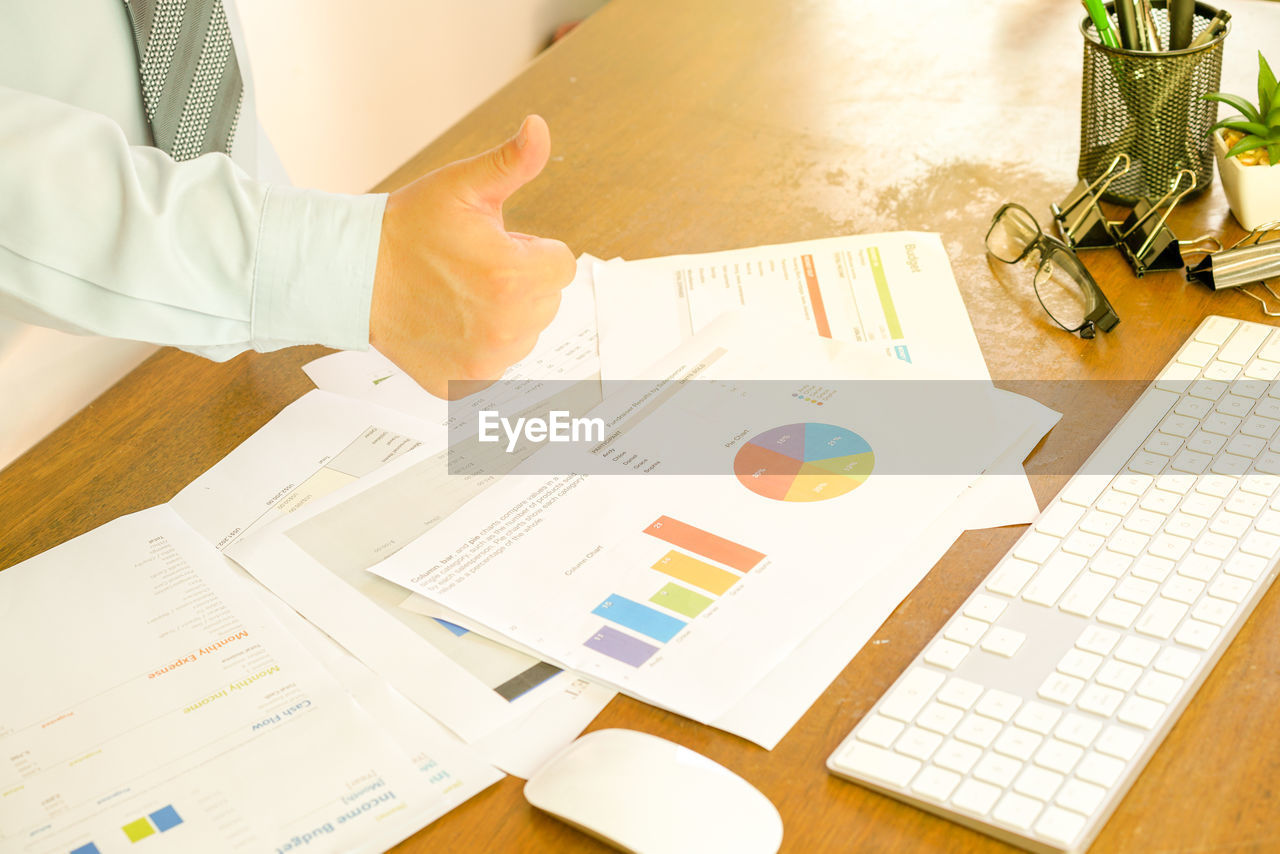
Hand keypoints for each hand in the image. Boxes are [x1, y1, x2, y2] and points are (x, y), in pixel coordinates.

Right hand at [369, 115, 575, 398]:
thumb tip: (539, 128)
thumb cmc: (407, 228)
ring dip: (504, 316)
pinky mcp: (465, 383)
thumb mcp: (462, 185)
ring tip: (459, 295)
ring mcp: (485, 361)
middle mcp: (506, 326)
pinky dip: (480, 347)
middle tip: (472, 268)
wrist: (354, 273)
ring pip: (525, 334)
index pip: (561, 266)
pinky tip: (450, 324)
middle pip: (546, 301)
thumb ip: (512, 162)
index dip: (529, 251)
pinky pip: (496, 363)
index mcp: (514, 276)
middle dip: (520, 282)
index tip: (494, 245)